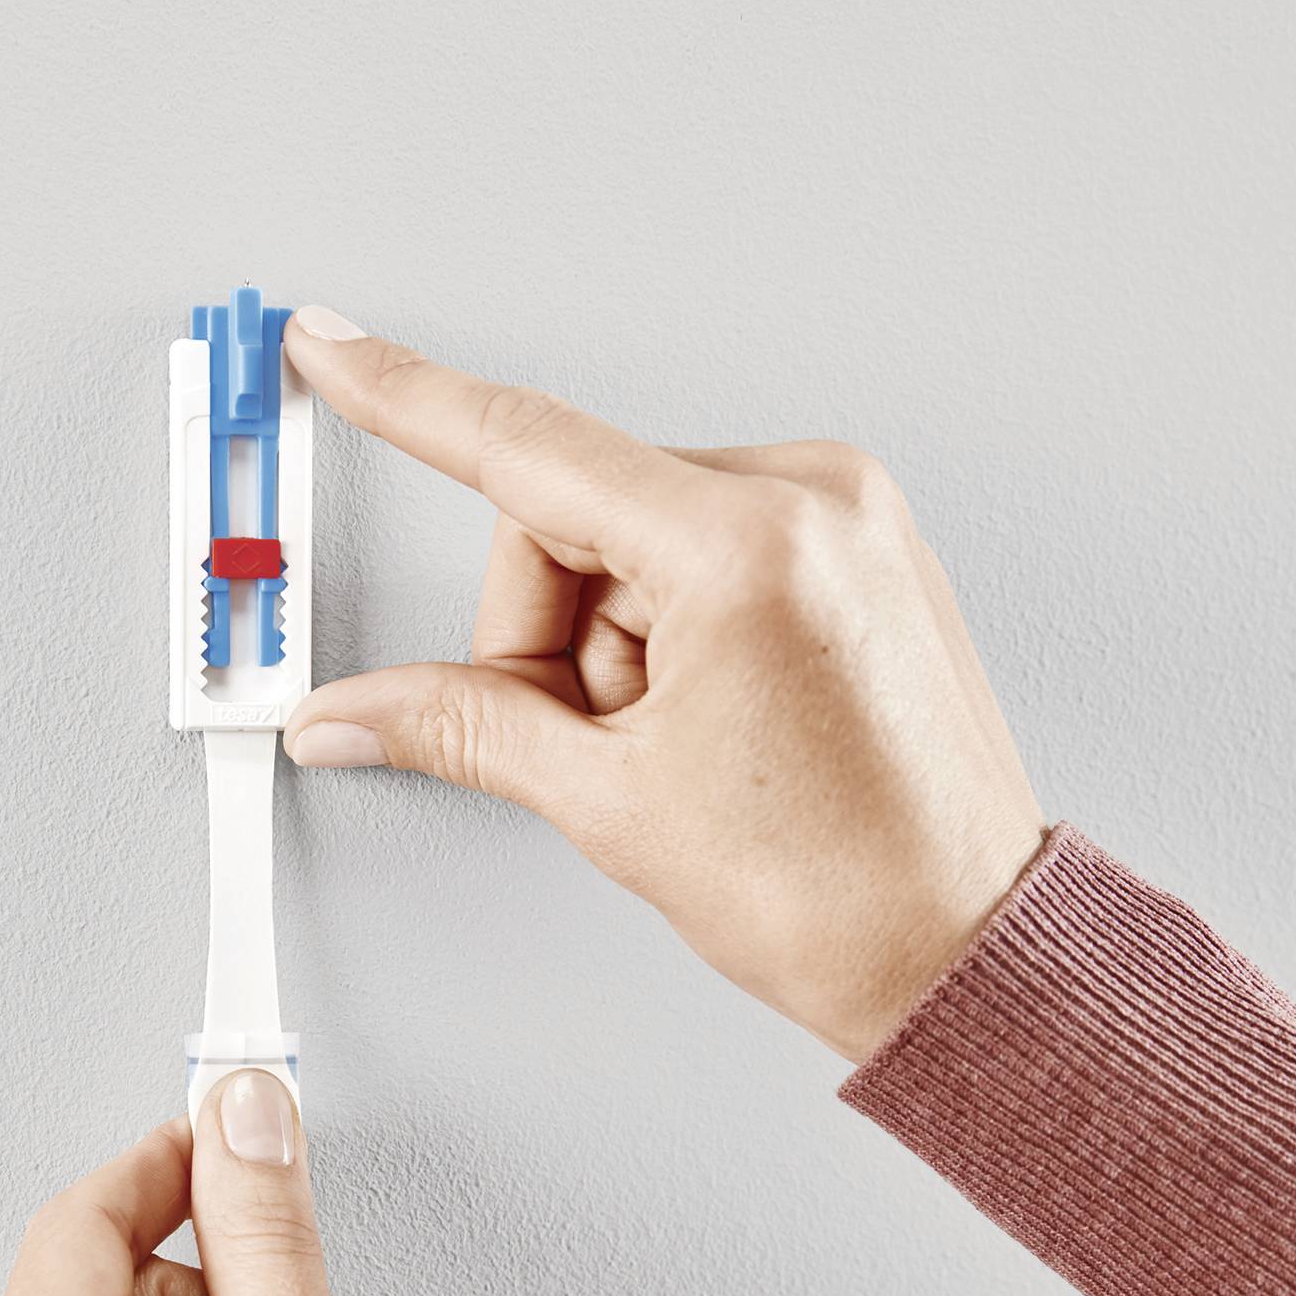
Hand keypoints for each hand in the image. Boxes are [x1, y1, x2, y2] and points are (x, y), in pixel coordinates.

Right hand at [279, 306, 1047, 1061]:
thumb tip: (351, 709)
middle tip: (595, 747)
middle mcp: (811, 500)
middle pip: (573, 517)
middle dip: (548, 638)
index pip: (528, 450)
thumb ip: (460, 727)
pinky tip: (712, 719)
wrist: (963, 948)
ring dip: (614, 645)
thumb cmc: (837, 892)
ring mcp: (845, 517)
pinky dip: (672, 631)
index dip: (406, 399)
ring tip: (678, 749)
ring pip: (633, 541)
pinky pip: (704, 551)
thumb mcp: (611, 802)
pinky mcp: (858, 546)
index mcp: (748, 546)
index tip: (331, 346)